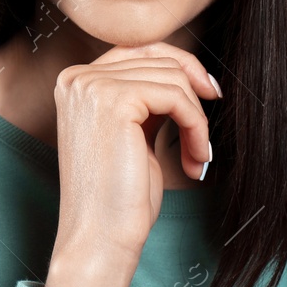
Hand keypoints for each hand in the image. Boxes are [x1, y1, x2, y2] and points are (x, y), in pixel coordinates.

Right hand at [42, 42, 222, 286]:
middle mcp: (77, 78)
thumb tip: (188, 70)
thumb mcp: (135, 133)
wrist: (101, 238)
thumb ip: (147, 97)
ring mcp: (92, 86)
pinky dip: (196, 127)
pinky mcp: (113, 101)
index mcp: (77, 82)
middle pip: (161, 60)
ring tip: (196, 156)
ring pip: (173, 79)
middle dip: (194, 98)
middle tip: (204, 138)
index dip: (182, 66)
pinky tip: (195, 158)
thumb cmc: (120, 196)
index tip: (209, 93)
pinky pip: (177, 97)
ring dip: (197, 120)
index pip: (141, 49)